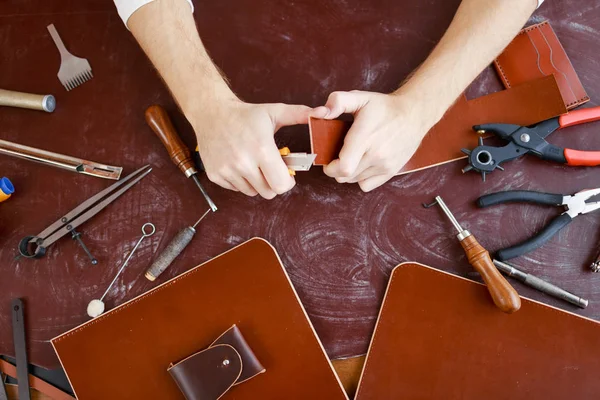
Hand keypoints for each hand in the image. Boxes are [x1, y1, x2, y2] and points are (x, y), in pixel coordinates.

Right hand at [191, 99, 310, 198]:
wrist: (212, 112)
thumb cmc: (246, 114)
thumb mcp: (275, 111)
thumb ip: (300, 114)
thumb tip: (323, 113)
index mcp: (261, 148)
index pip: (281, 185)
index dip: (288, 181)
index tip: (286, 172)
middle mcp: (243, 162)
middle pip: (268, 193)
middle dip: (274, 184)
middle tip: (270, 169)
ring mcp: (227, 170)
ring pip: (252, 193)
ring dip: (257, 183)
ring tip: (254, 165)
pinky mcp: (215, 175)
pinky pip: (237, 189)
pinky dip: (241, 182)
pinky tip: (240, 165)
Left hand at [312, 90, 439, 191]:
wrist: (414, 113)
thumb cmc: (384, 107)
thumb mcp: (360, 97)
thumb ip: (337, 101)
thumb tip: (319, 112)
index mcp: (365, 137)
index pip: (342, 167)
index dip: (330, 167)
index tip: (328, 158)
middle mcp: (376, 154)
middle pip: (344, 176)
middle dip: (335, 169)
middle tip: (337, 156)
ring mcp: (385, 165)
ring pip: (354, 181)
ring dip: (347, 172)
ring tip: (351, 156)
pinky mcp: (391, 171)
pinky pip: (366, 185)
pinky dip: (360, 178)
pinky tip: (362, 163)